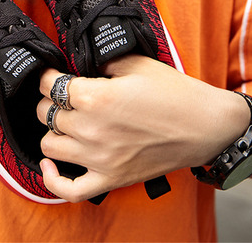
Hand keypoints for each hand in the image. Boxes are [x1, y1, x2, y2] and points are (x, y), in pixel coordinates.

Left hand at [37, 54, 249, 201]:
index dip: (47, 76)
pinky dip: (52, 178)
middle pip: (46, 113)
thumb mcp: (134, 63)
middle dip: (51, 100)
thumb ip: (100, 63)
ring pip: (49, 145)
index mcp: (96, 97)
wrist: (205, 125)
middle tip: (64, 95)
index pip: (50, 85)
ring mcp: (99, 159)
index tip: (51, 74)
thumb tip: (79, 66)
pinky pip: (68, 189)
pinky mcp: (110, 179)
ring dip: (52, 130)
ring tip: (65, 121)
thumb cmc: (173, 92)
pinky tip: (51, 162)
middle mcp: (91, 129)